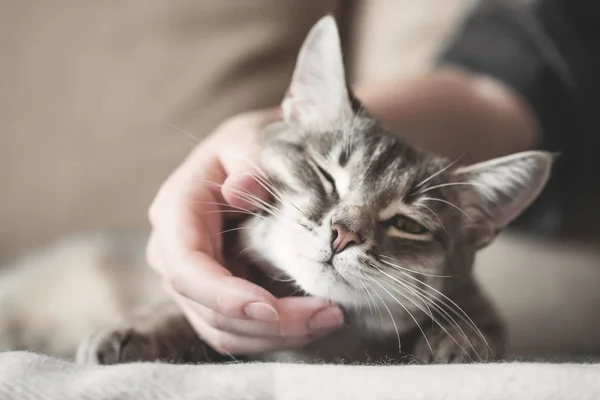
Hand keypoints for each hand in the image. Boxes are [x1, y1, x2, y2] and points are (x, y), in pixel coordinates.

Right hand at [147, 109, 342, 354]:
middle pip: (209, 308)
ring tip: (331, 317)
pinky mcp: (216, 295)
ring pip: (226, 330)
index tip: (272, 309)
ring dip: (278, 335)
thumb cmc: (251, 147)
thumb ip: (250, 163)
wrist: (252, 158)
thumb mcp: (251, 141)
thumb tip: (239, 190)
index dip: (225, 296)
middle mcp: (174, 253)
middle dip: (268, 322)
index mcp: (176, 211)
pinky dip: (276, 335)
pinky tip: (315, 321)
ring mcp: (194, 279)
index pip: (187, 267)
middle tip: (328, 313)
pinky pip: (240, 331)